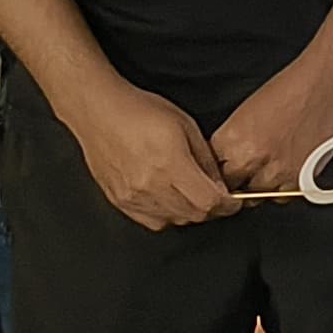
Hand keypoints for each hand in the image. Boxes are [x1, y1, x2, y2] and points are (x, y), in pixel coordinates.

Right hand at [64, 82, 240, 229]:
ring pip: (173, 221)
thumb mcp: (186, 125)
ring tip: (191, 194)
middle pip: (193, 215)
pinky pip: (151, 221)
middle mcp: (150, 185)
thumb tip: (220, 184)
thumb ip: (205, 159)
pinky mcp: (119, 200)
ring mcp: (133, 196)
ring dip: (189, 213)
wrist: (98, 111)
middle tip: (216, 197)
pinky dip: (166, 215)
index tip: (233, 201)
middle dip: (211, 209)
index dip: (227, 205)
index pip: (208, 201)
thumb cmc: (140, 111)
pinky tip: (169, 198)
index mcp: (170, 163)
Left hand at [210, 58, 332, 196]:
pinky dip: (283, 187)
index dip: (218, 170)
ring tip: (270, 166)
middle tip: (245, 170)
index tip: (224, 169)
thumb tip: (225, 160)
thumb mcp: (245, 111)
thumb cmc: (289, 89)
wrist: (325, 84)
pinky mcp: (301, 180)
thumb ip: (232, 141)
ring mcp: (278, 172)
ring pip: (258, 196)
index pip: (211, 170)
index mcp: (233, 140)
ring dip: (260, 186)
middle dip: (236, 181)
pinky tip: (287, 168)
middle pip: (232, 188)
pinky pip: (284, 197)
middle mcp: (253, 159)